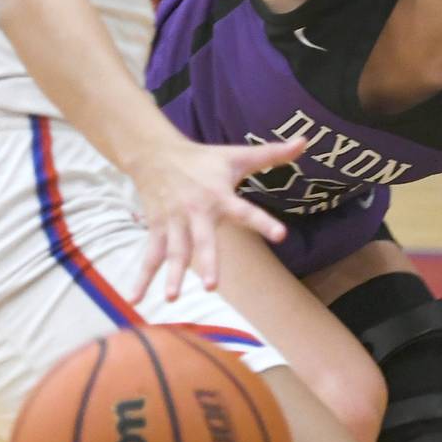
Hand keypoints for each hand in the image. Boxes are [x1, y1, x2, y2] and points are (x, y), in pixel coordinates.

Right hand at [126, 134, 307, 302]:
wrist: (155, 153)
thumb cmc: (203, 159)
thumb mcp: (237, 155)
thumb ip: (272, 154)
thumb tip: (305, 141)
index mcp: (219, 195)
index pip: (245, 210)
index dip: (263, 222)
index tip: (281, 235)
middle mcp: (195, 211)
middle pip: (201, 239)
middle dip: (206, 261)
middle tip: (212, 286)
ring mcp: (173, 222)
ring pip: (173, 252)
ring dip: (172, 275)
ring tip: (172, 298)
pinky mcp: (157, 229)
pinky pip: (150, 256)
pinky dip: (142, 277)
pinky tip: (136, 300)